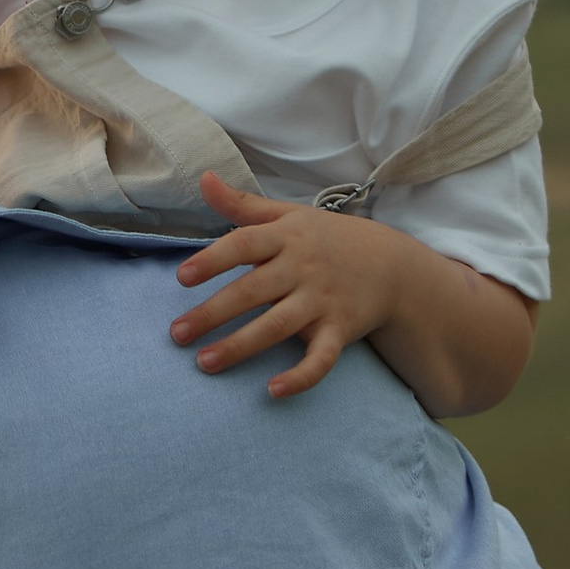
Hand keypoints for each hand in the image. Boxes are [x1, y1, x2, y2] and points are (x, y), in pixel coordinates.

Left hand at [169, 175, 400, 399]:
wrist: (392, 265)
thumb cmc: (327, 238)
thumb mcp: (288, 215)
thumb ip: (243, 204)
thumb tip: (203, 178)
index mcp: (287, 237)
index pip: (244, 244)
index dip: (212, 260)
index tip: (182, 278)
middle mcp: (302, 269)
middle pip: (252, 291)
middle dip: (213, 314)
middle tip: (177, 334)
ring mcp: (322, 301)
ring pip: (277, 326)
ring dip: (240, 346)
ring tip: (204, 363)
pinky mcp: (340, 330)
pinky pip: (321, 358)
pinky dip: (301, 376)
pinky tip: (273, 391)